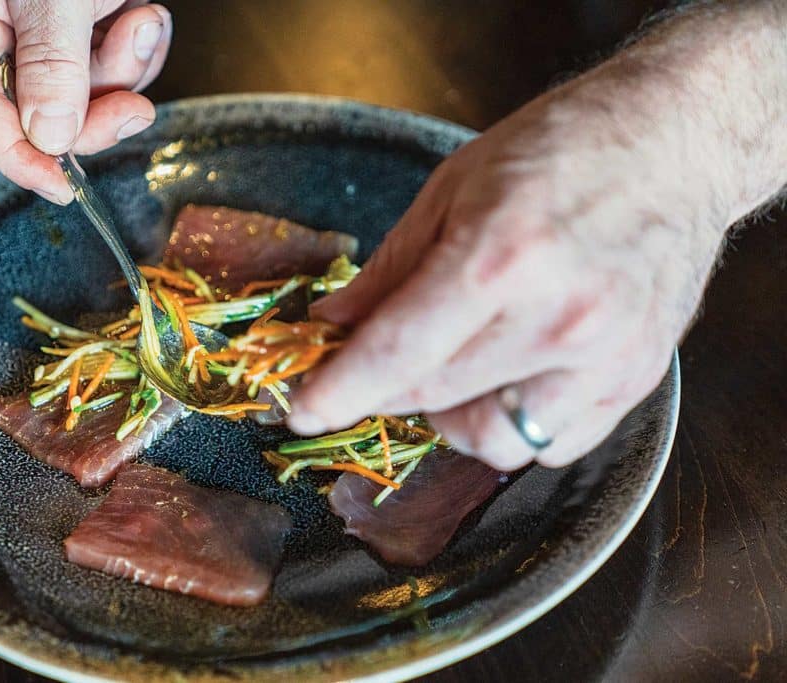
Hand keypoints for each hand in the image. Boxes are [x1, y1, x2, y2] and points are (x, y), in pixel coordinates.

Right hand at [0, 0, 171, 203]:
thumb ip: (49, 59)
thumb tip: (52, 138)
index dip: (19, 160)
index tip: (62, 189)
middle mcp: (0, 32)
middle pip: (46, 111)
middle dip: (98, 113)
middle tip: (135, 111)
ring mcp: (45, 25)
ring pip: (89, 85)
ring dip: (126, 67)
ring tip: (136, 19)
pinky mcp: (83, 14)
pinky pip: (113, 51)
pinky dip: (136, 41)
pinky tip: (140, 12)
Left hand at [288, 68, 731, 470]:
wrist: (675, 143)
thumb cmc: (560, 149)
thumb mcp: (452, 188)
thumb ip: (388, 271)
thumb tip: (332, 326)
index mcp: (500, 258)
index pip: (398, 354)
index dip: (337, 390)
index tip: (301, 410)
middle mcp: (556, 320)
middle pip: (434, 397)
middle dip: (383, 389)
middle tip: (372, 363)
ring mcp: (603, 358)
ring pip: (493, 442)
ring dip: (450, 416)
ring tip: (450, 366)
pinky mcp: (634, 380)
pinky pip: (551, 445)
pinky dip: (511, 425)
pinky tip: (504, 378)